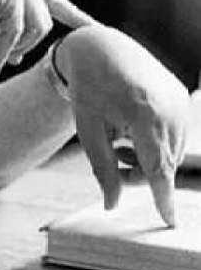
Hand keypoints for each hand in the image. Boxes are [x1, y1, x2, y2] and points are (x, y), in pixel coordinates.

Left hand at [57, 25, 190, 225]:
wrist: (100, 47)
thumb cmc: (88, 87)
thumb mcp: (88, 128)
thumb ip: (103, 168)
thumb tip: (112, 205)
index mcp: (143, 113)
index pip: (157, 166)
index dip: (162, 197)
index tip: (169, 222)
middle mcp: (169, 107)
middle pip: (163, 163)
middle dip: (141, 173)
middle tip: (116, 159)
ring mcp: (179, 101)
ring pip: (171, 152)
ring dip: (148, 157)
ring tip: (121, 139)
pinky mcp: (181, 96)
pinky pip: (175, 135)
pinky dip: (156, 141)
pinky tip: (134, 127)